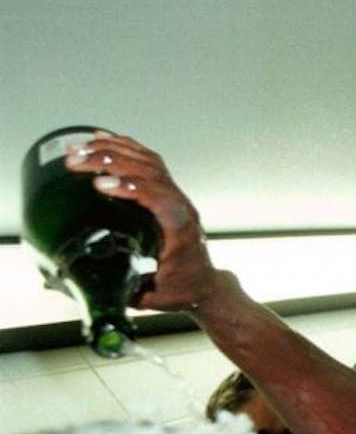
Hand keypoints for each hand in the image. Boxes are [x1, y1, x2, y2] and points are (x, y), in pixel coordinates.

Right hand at [63, 132, 217, 313]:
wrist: (202, 284)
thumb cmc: (181, 288)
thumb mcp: (153, 294)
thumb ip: (127, 288)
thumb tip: (94, 285)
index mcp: (180, 230)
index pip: (159, 198)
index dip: (131, 187)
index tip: (100, 185)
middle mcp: (180, 207)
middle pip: (149, 172)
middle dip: (110, 162)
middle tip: (76, 161)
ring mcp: (176, 197)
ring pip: (148, 162)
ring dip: (112, 151)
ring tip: (79, 149)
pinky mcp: (168, 192)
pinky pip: (149, 161)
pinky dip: (125, 147)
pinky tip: (101, 139)